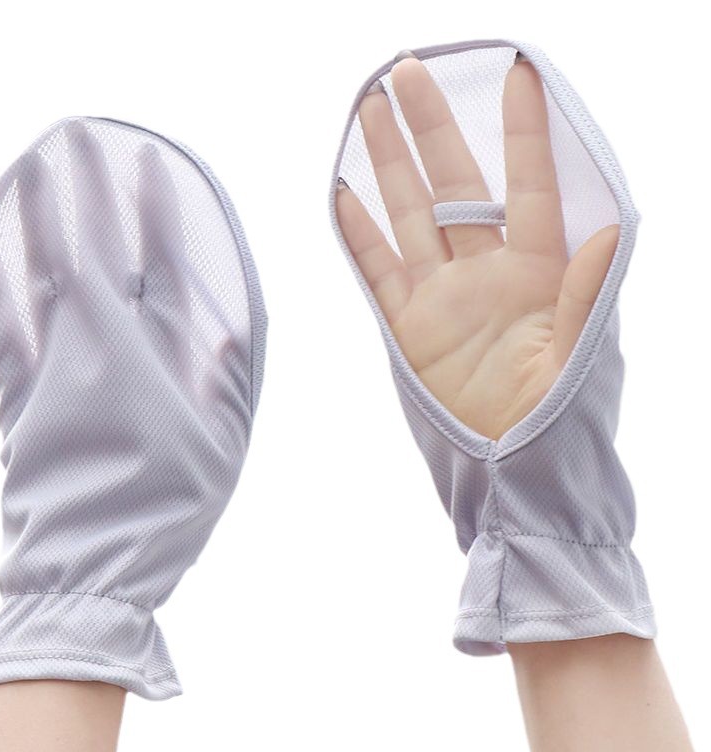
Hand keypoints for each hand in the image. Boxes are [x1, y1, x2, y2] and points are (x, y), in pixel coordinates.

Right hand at [337, 55, 618, 439]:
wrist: (513, 473)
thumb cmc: (562, 421)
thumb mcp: (581, 360)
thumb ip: (585, 296)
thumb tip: (614, 231)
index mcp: (537, 273)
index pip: (529, 187)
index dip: (523, 132)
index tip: (517, 73)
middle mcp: (485, 274)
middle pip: (453, 187)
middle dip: (431, 128)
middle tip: (406, 71)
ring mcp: (441, 299)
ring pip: (409, 218)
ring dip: (389, 166)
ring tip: (369, 112)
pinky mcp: (407, 330)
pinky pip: (377, 274)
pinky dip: (359, 237)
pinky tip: (344, 195)